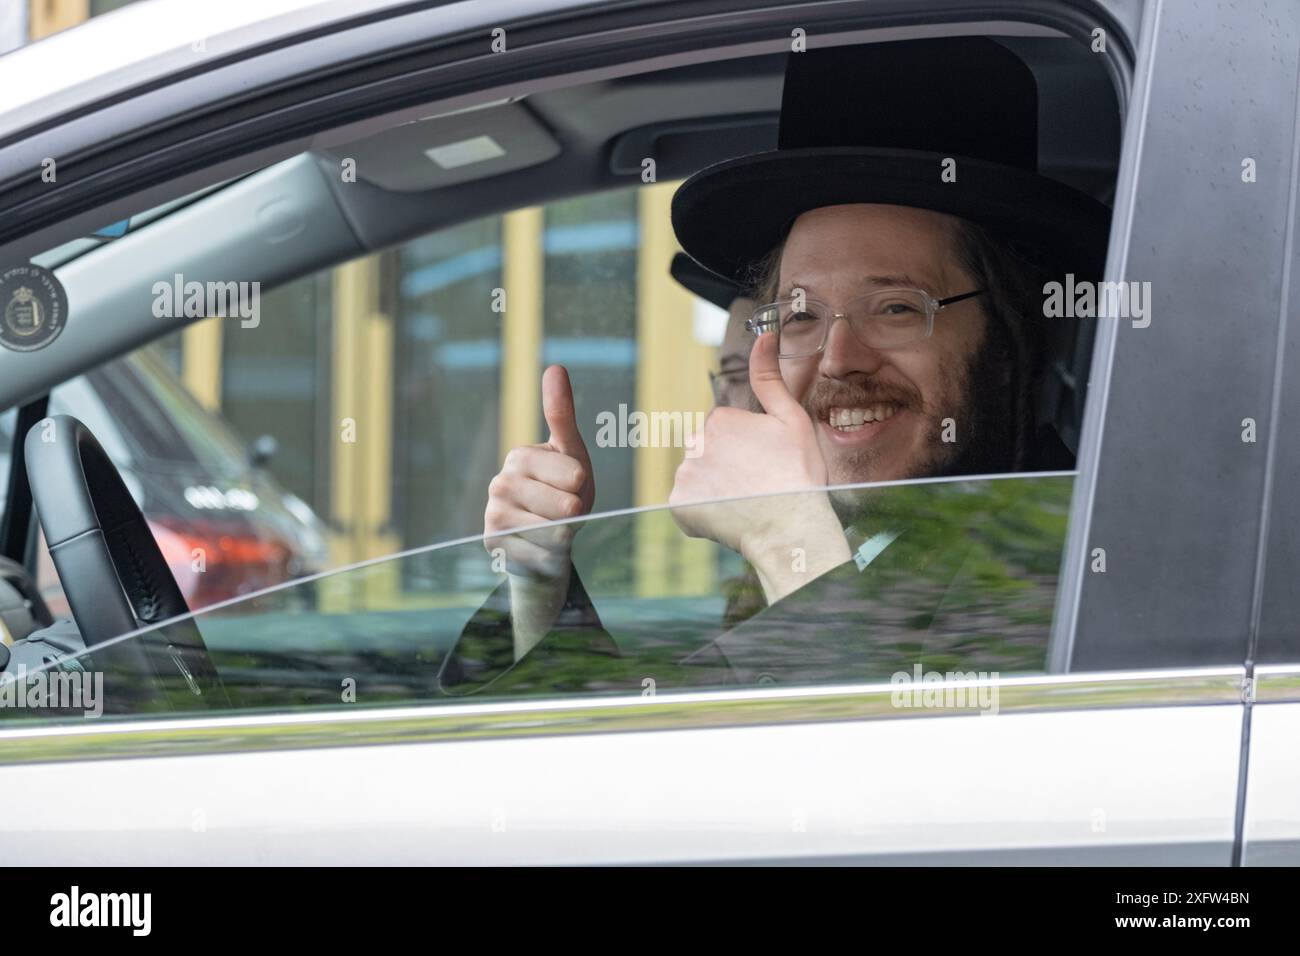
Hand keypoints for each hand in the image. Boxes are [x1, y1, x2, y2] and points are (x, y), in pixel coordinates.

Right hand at [483, 365, 594, 579]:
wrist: (541, 541)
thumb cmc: (561, 492)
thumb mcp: (571, 454)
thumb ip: (562, 414)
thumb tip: (555, 366)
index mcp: (521, 456)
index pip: (575, 476)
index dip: (584, 487)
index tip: (571, 486)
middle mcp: (500, 482)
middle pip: (566, 506)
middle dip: (576, 514)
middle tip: (564, 512)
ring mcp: (494, 514)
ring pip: (555, 533)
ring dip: (566, 536)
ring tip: (554, 529)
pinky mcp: (494, 545)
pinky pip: (543, 556)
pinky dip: (552, 557)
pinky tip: (542, 548)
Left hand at [670, 331, 849, 601]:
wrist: (790, 527)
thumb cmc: (798, 475)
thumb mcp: (792, 420)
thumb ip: (769, 379)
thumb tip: (763, 336)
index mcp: (720, 419)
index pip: (725, 433)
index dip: (748, 452)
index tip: (765, 466)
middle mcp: (695, 442)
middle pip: (707, 453)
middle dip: (726, 468)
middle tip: (755, 487)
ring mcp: (684, 474)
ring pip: (697, 478)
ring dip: (715, 490)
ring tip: (744, 504)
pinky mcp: (678, 503)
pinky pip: (687, 505)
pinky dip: (703, 512)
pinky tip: (728, 517)